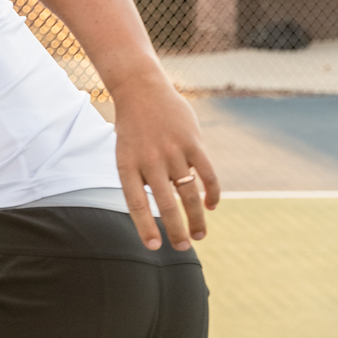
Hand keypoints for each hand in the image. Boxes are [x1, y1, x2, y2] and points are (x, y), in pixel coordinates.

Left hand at [112, 81, 219, 251]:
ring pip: (189, 194)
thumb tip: (161, 210)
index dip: (144, 226)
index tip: (154, 247)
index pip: (135, 203)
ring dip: (196, 218)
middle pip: (165, 204)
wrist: (140, 89)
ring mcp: (173, 151)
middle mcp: (150, 160)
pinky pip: (208, 175)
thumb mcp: (126, 153)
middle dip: (175, 230)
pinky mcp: (193, 143)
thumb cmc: (133, 128)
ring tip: (198, 235)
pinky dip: (212, 193)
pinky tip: (211, 206)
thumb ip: (141, 179)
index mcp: (128, 165)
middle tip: (182, 248)